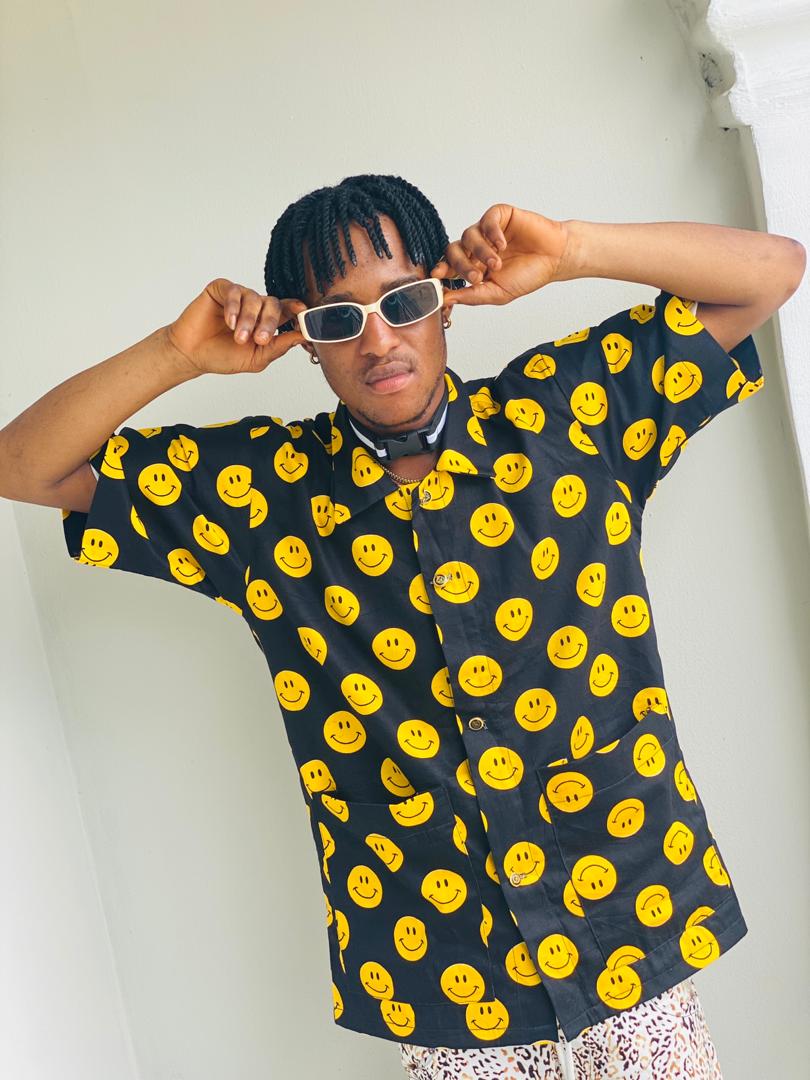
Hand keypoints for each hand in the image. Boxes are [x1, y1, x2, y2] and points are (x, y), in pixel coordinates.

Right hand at [166, 278, 307, 374]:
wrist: (192, 354)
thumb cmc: (222, 356)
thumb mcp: (256, 358)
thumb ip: (278, 347)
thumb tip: (302, 337)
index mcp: (266, 321)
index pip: (287, 311)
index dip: (296, 309)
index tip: (303, 312)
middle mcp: (255, 306)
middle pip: (273, 304)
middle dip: (269, 322)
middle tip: (259, 339)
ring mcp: (239, 296)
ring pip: (254, 298)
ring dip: (248, 320)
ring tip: (238, 337)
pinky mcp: (221, 289)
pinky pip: (234, 291)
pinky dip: (234, 307)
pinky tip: (230, 322)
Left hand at [431, 205, 570, 306]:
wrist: (554, 259)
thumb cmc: (528, 275)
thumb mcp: (498, 293)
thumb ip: (472, 296)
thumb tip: (445, 300)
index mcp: (473, 266)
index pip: (448, 266)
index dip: (441, 270)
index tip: (436, 277)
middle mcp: (476, 248)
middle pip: (453, 250)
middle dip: (460, 265)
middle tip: (476, 277)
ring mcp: (487, 231)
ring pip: (468, 236)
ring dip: (481, 252)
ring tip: (496, 263)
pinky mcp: (499, 216)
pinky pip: (487, 220)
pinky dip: (492, 233)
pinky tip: (502, 244)